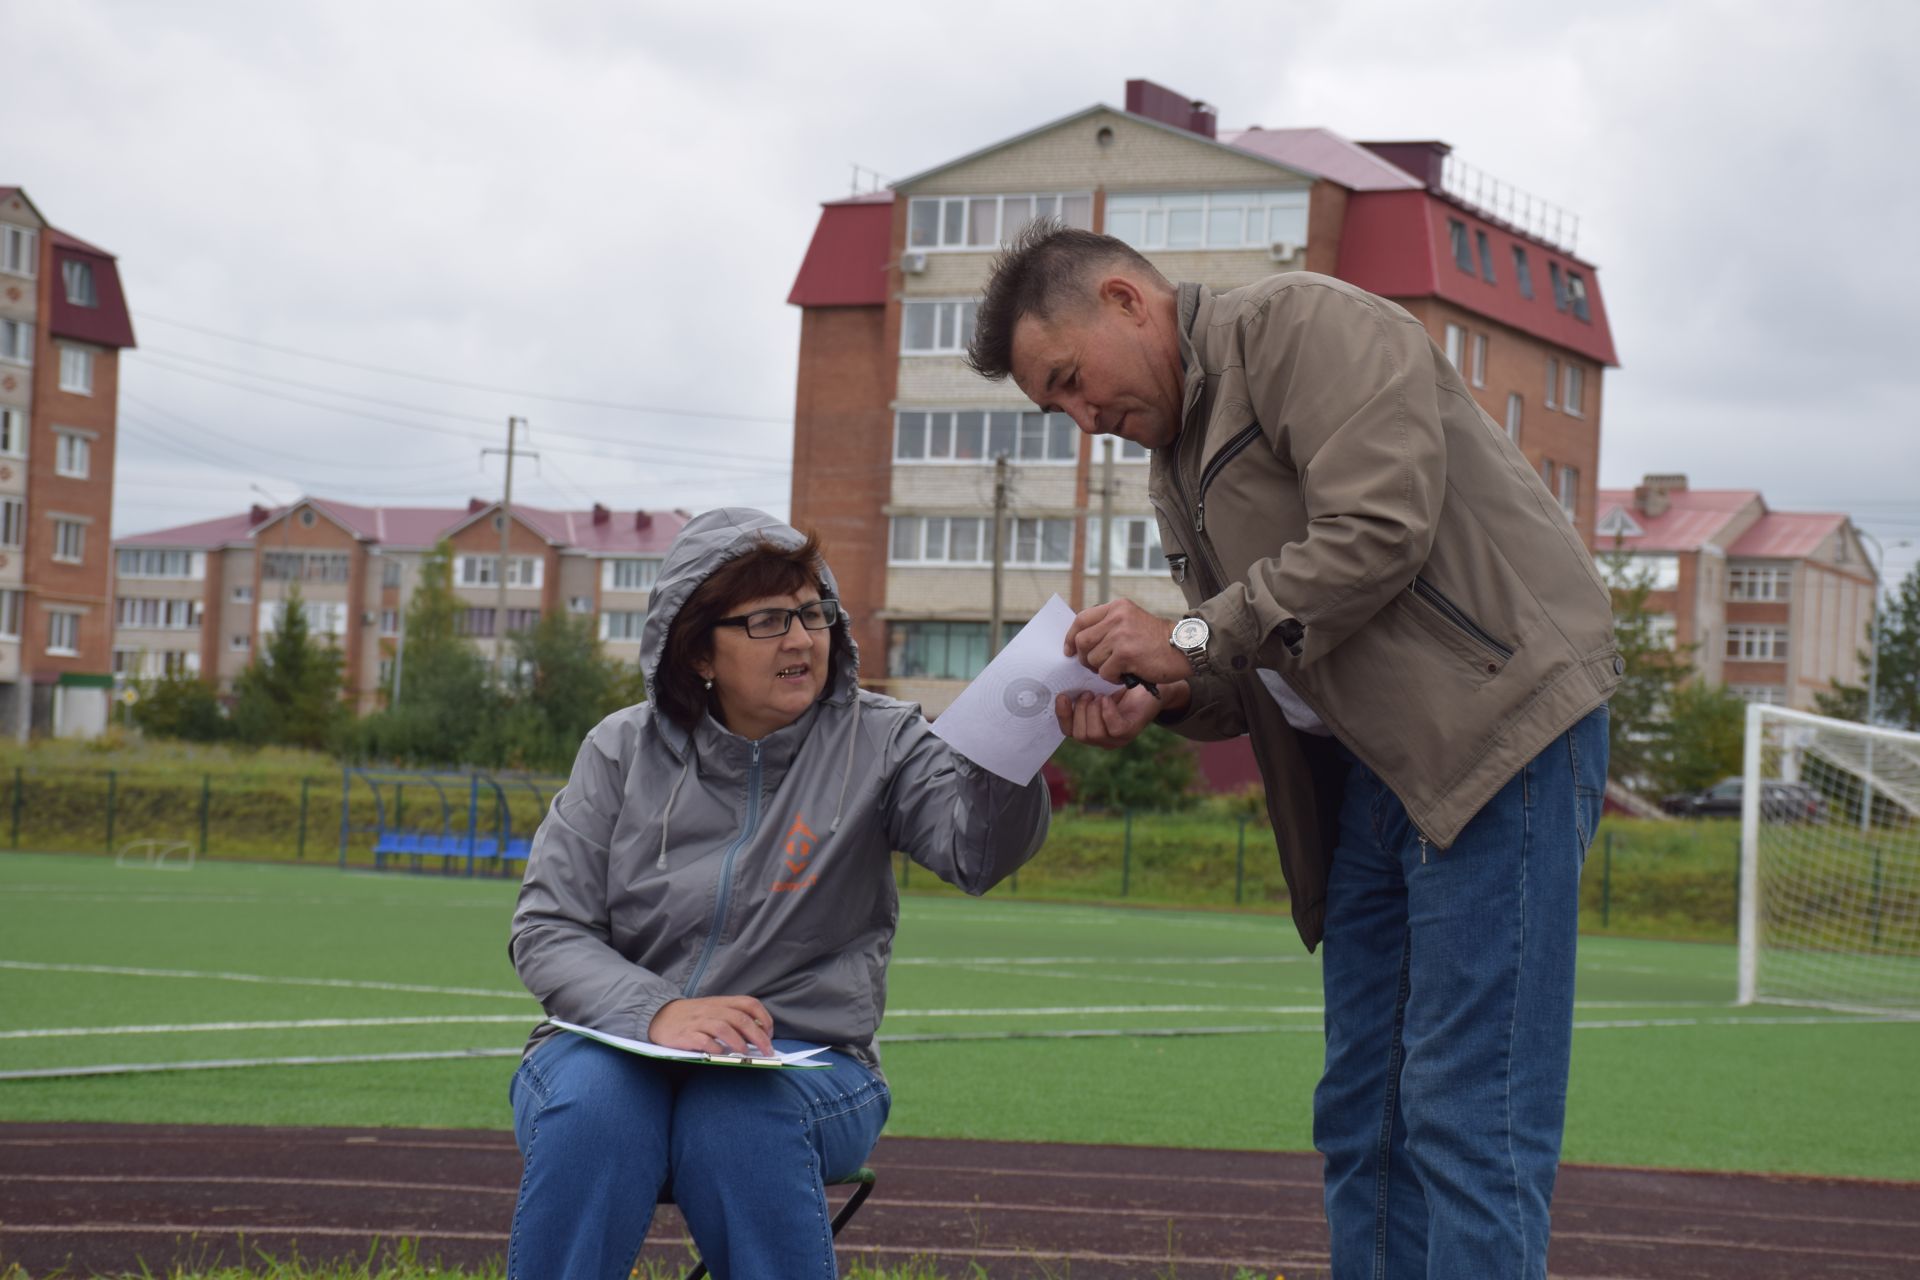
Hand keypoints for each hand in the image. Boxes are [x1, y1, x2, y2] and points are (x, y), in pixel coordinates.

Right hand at [648, 995, 774, 1056]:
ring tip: (745, 1054)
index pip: (749, 1003)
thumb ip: (732, 1018)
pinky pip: (703, 1041)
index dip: (764, 1018)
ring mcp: (698, 1022)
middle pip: (741, 1019)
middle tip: (767, 1051)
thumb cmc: (693, 1016)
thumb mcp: (714, 1010)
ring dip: (738, 1042)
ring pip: (724, 1028)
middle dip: (758, 1036)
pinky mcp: (685, 1035)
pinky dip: (714, 1048)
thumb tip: (757, 1036)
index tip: (770, 1034)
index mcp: (722, 1002)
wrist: (659, 1015)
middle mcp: (712, 1010)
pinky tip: (720, 1054)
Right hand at [1054, 681, 1186, 748]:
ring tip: (1099, 695)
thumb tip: (1061, 684)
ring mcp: (1117, 739)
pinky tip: (1108, 699)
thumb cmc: (1123, 684)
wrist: (1152, 683)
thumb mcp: (1098, 686)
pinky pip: (1113, 729)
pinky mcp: (1130, 732)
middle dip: (1080, 711)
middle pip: (1079, 735)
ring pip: (1093, 735)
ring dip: (1092, 711)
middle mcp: (1103, 738)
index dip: (1062, 715)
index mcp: (1091, 727)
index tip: (1062, 696)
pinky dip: (1107, 713)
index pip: (1069, 731)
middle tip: (1088, 693)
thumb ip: (1081, 690)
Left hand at [1063, 599, 1191, 684]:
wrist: (1184, 648)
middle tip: (1096, 666)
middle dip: (1085, 657)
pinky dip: (1113, 678)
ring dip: (1102, 669)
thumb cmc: (1158, 640)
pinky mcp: (1126, 654)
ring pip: (1093, 659)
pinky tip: (1126, 675)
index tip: (1069, 650)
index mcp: (1117, 607)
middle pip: (1082, 641)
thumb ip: (1110, 625)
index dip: (1071, 636)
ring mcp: (1121, 635)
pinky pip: (1105, 672)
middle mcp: (1117, 617)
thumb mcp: (1133, 621)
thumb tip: (1081, 640)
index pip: (1081, 619)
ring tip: (1119, 669)